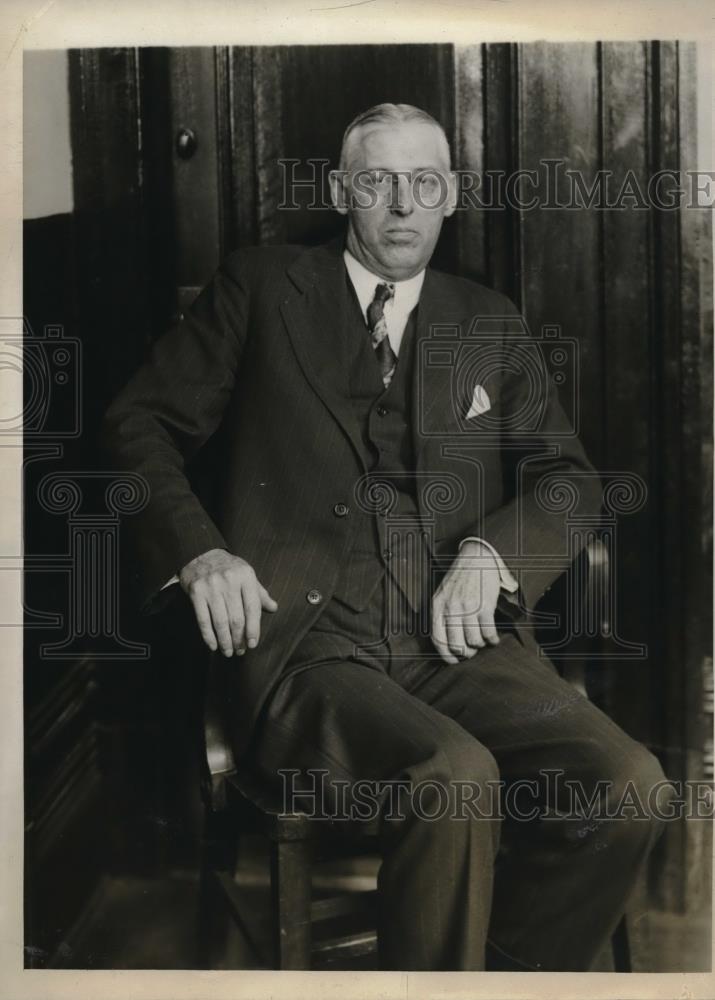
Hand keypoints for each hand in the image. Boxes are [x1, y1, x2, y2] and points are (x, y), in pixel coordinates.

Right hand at [179, 548, 277, 656]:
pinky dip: (208, 636)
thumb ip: (260, 593)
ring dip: (225, 641)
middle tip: (240, 651)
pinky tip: (213, 646)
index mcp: (245, 576)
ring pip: (220, 621)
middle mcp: (229, 581)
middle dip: (239, 639)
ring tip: (228, 651)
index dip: (253, 629)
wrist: (200, 553)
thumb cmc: (228, 567)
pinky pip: (203, 619)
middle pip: (236, 618)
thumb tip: (274, 608)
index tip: (252, 644)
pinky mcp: (196, 592)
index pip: (252, 608)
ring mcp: (211, 587)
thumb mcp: (247, 574)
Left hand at [431, 541, 500, 663]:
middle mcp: (450, 609)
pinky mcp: (485, 605)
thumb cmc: (460, 577)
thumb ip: (442, 614)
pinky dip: (492, 640)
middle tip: (472, 651)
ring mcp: (468, 607)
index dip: (447, 655)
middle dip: (466, 653)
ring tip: (483, 641)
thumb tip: (447, 641)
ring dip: (481, 645)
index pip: (438, 640)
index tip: (454, 661)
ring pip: (474, 641)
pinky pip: (488, 632)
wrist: (476, 556)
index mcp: (437, 606)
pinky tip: (494, 638)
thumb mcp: (442, 594)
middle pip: (457, 645)